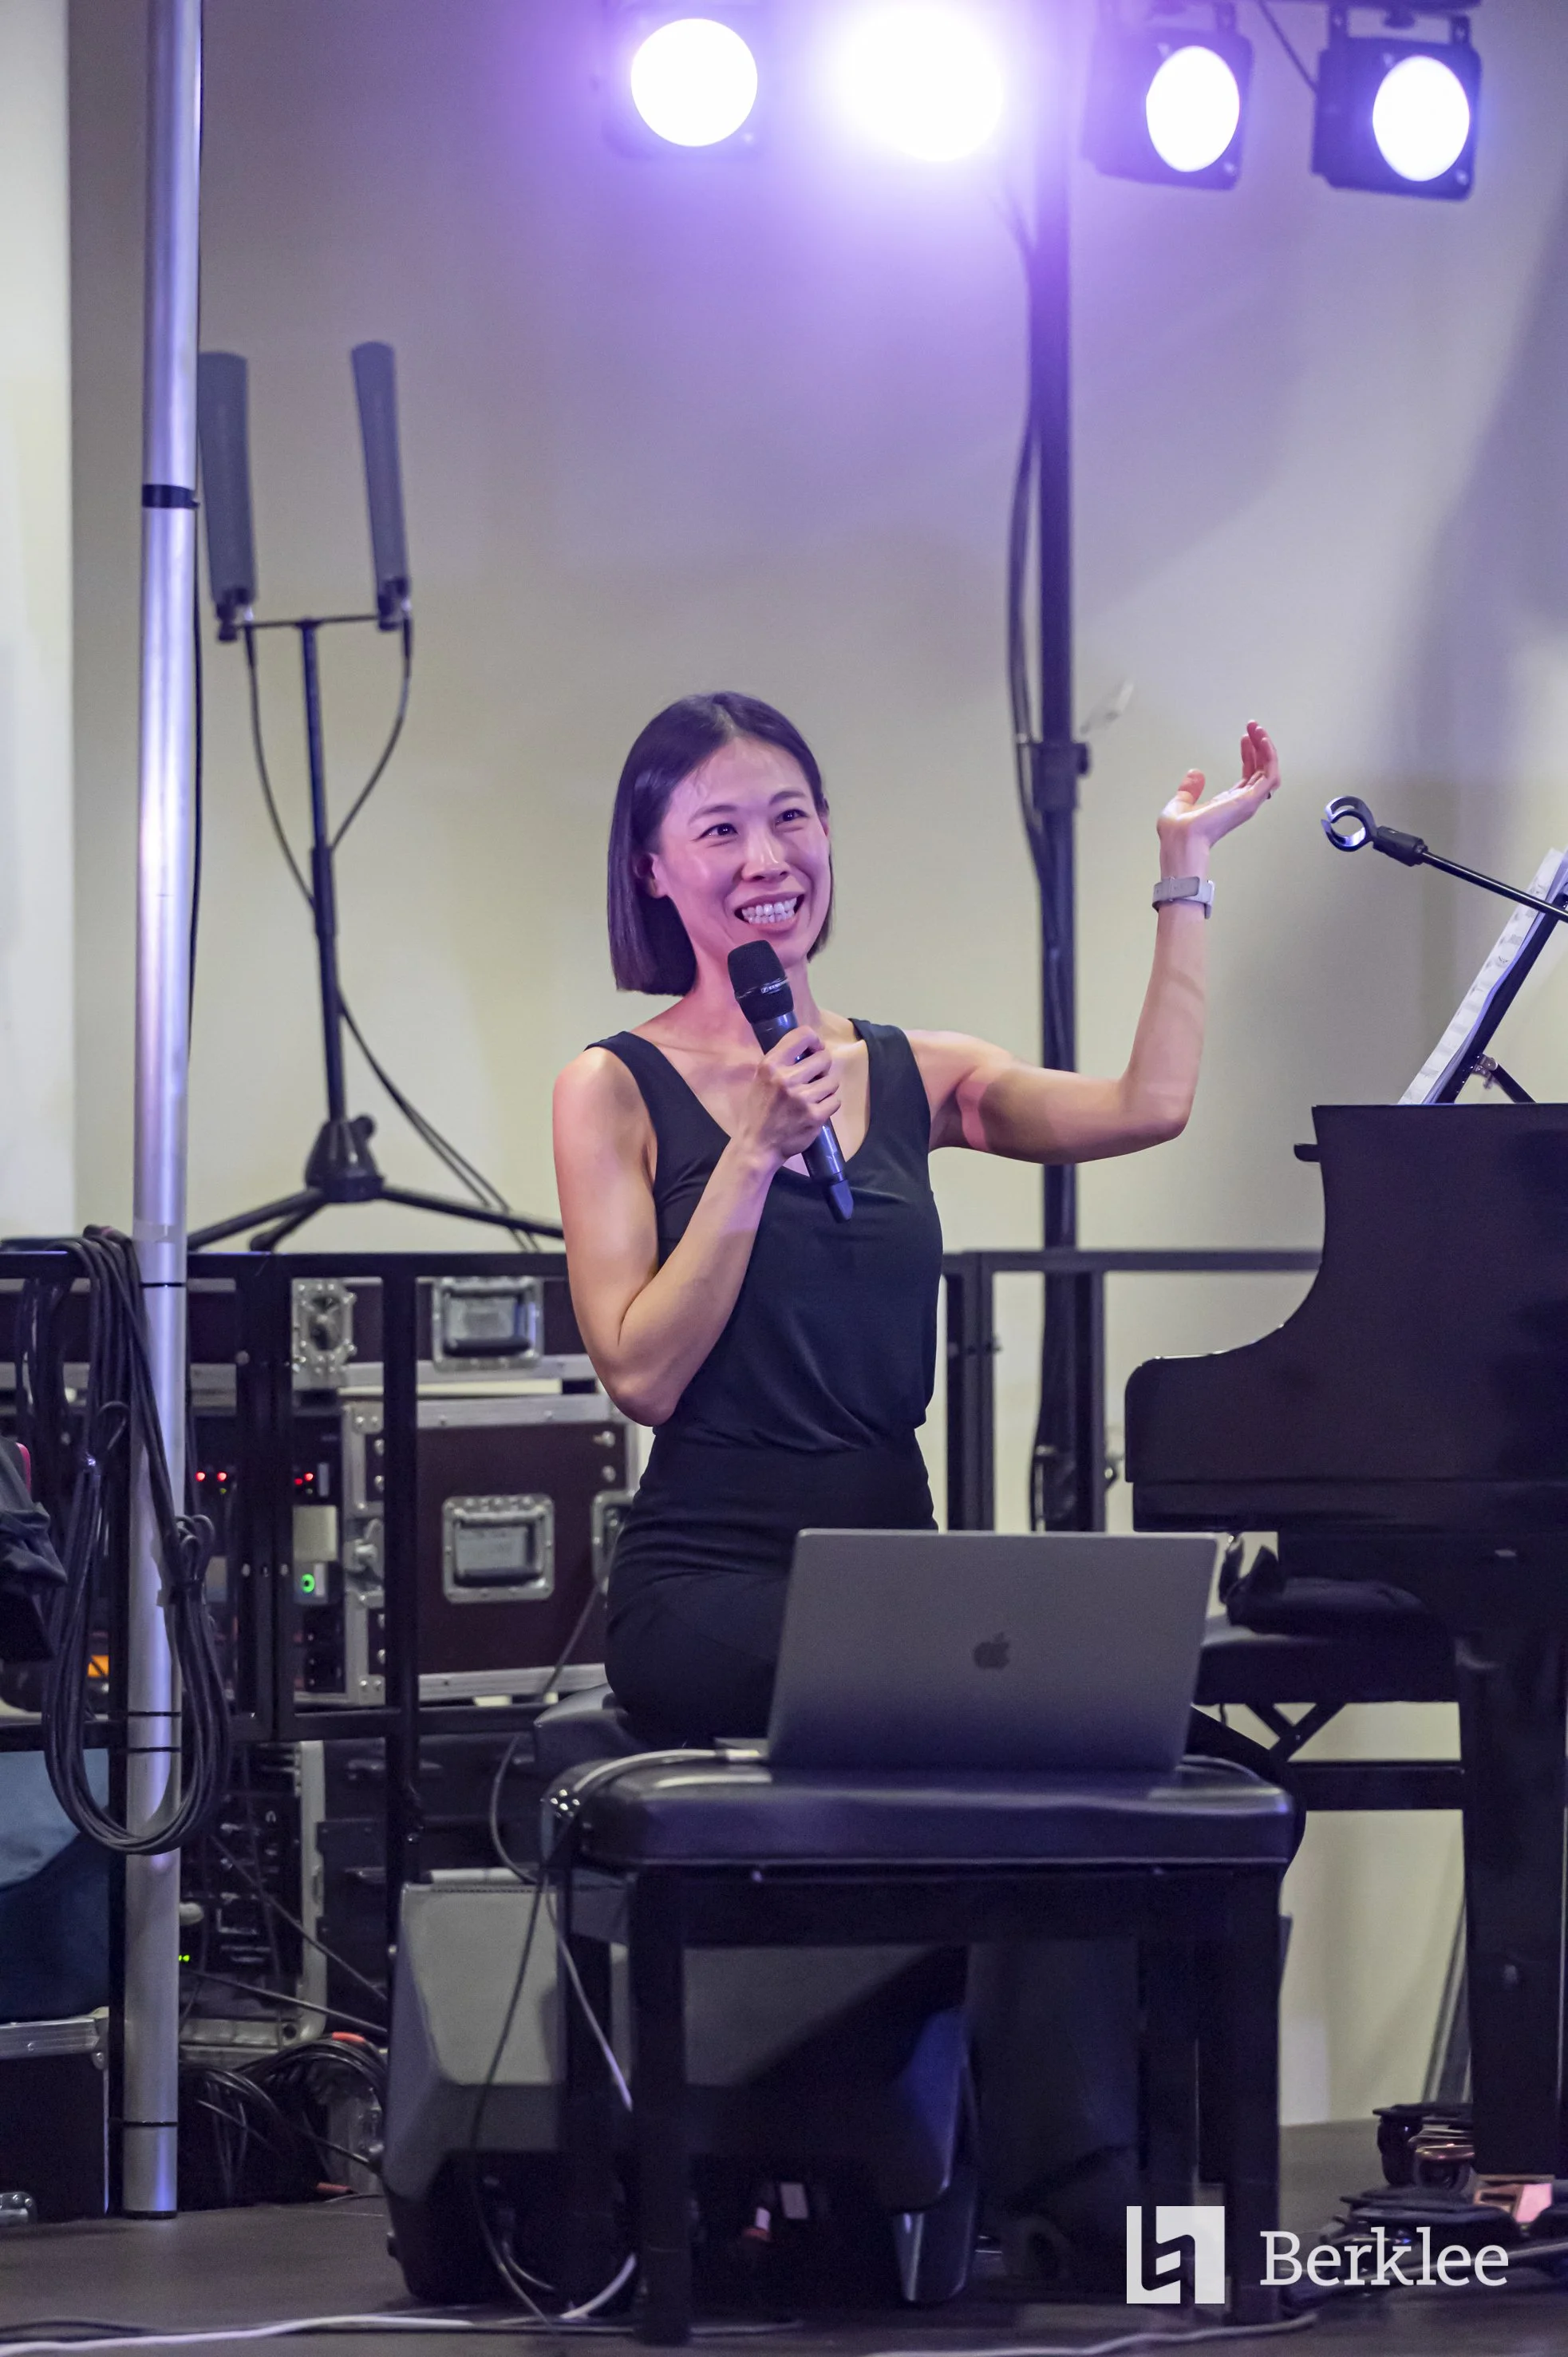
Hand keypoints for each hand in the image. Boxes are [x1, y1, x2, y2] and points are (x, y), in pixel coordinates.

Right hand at [734, 1028, 841, 1168]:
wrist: (756, 1146)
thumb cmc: (758, 1111)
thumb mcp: (761, 1079)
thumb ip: (781, 1063)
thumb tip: (809, 1049)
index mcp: (771, 1065)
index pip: (802, 1035)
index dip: (814, 1041)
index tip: (815, 1050)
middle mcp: (786, 1078)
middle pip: (824, 1059)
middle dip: (823, 1068)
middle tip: (815, 1078)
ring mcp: (802, 1098)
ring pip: (832, 1081)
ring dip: (826, 1088)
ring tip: (814, 1096)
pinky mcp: (815, 1116)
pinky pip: (835, 1101)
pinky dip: (829, 1105)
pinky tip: (816, 1110)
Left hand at [1157, 721, 1279, 878]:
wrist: (1179, 840)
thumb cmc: (1178, 833)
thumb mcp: (1181, 802)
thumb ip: (1190, 789)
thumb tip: (1195, 773)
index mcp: (1228, 804)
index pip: (1247, 775)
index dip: (1248, 755)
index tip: (1245, 738)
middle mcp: (1241, 803)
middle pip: (1260, 770)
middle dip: (1259, 747)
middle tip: (1253, 727)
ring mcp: (1247, 802)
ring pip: (1268, 771)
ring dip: (1266, 748)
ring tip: (1258, 730)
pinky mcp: (1250, 799)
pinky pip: (1269, 774)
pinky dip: (1269, 756)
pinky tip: (1262, 740)